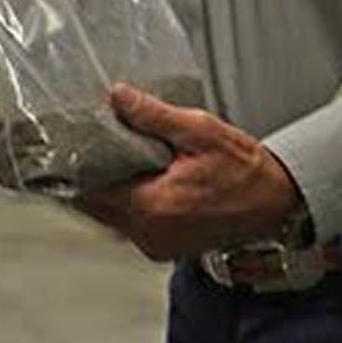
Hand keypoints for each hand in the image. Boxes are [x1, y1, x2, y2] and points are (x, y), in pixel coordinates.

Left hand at [75, 85, 301, 262]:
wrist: (278, 202)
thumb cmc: (245, 170)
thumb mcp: (199, 130)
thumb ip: (153, 115)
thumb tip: (117, 96)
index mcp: (152, 207)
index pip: (91, 191)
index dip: (75, 167)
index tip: (63, 146)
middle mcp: (149, 234)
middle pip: (96, 206)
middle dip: (87, 177)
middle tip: (78, 146)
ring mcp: (157, 245)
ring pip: (110, 218)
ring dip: (104, 192)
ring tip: (101, 158)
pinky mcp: (165, 246)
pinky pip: (129, 224)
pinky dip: (123, 203)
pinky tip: (126, 178)